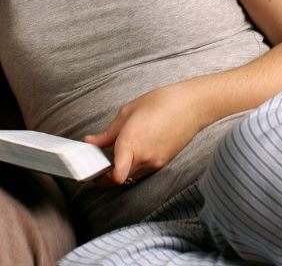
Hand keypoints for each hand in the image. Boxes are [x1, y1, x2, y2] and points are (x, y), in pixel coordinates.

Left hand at [84, 83, 207, 185]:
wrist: (191, 106)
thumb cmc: (160, 103)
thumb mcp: (127, 112)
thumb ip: (107, 133)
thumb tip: (91, 142)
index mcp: (131, 141)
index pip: (116, 176)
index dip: (101, 178)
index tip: (93, 170)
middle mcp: (144, 157)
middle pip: (119, 179)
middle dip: (106, 174)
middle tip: (98, 162)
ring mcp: (155, 162)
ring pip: (131, 176)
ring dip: (121, 170)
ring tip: (116, 153)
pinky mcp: (162, 164)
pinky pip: (142, 170)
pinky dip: (134, 165)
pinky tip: (134, 150)